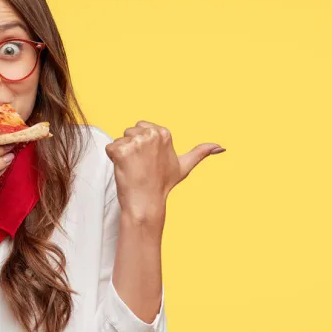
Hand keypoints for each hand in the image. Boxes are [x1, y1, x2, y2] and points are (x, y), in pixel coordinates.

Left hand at [105, 121, 224, 221]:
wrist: (147, 202)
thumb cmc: (163, 185)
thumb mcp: (184, 166)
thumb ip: (201, 153)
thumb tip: (221, 147)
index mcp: (163, 132)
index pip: (141, 128)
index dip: (142, 146)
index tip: (149, 161)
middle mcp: (151, 134)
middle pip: (129, 132)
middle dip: (131, 148)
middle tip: (141, 166)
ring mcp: (136, 142)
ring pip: (119, 140)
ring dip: (121, 154)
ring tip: (133, 169)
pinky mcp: (121, 150)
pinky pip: (109, 148)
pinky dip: (113, 160)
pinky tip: (124, 170)